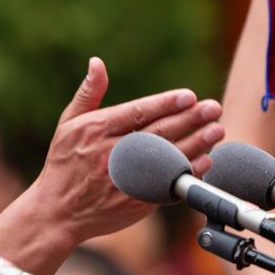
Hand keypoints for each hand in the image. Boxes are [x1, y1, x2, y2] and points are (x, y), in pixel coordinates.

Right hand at [35, 57, 223, 241]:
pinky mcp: (136, 202)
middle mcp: (111, 153)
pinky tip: (204, 160)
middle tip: (213, 108)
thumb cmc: (64, 163)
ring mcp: (125, 179)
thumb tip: (97, 62)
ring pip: (167, 158)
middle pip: (158, 133)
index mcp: (95, 130)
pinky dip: (188, 172)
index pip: (138, 112)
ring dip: (196, 143)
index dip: (166, 103)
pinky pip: (168, 184)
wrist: (58, 212)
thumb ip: (88, 93)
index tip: (189, 96)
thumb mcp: (68, 124)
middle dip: (189, 119)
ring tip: (216, 130)